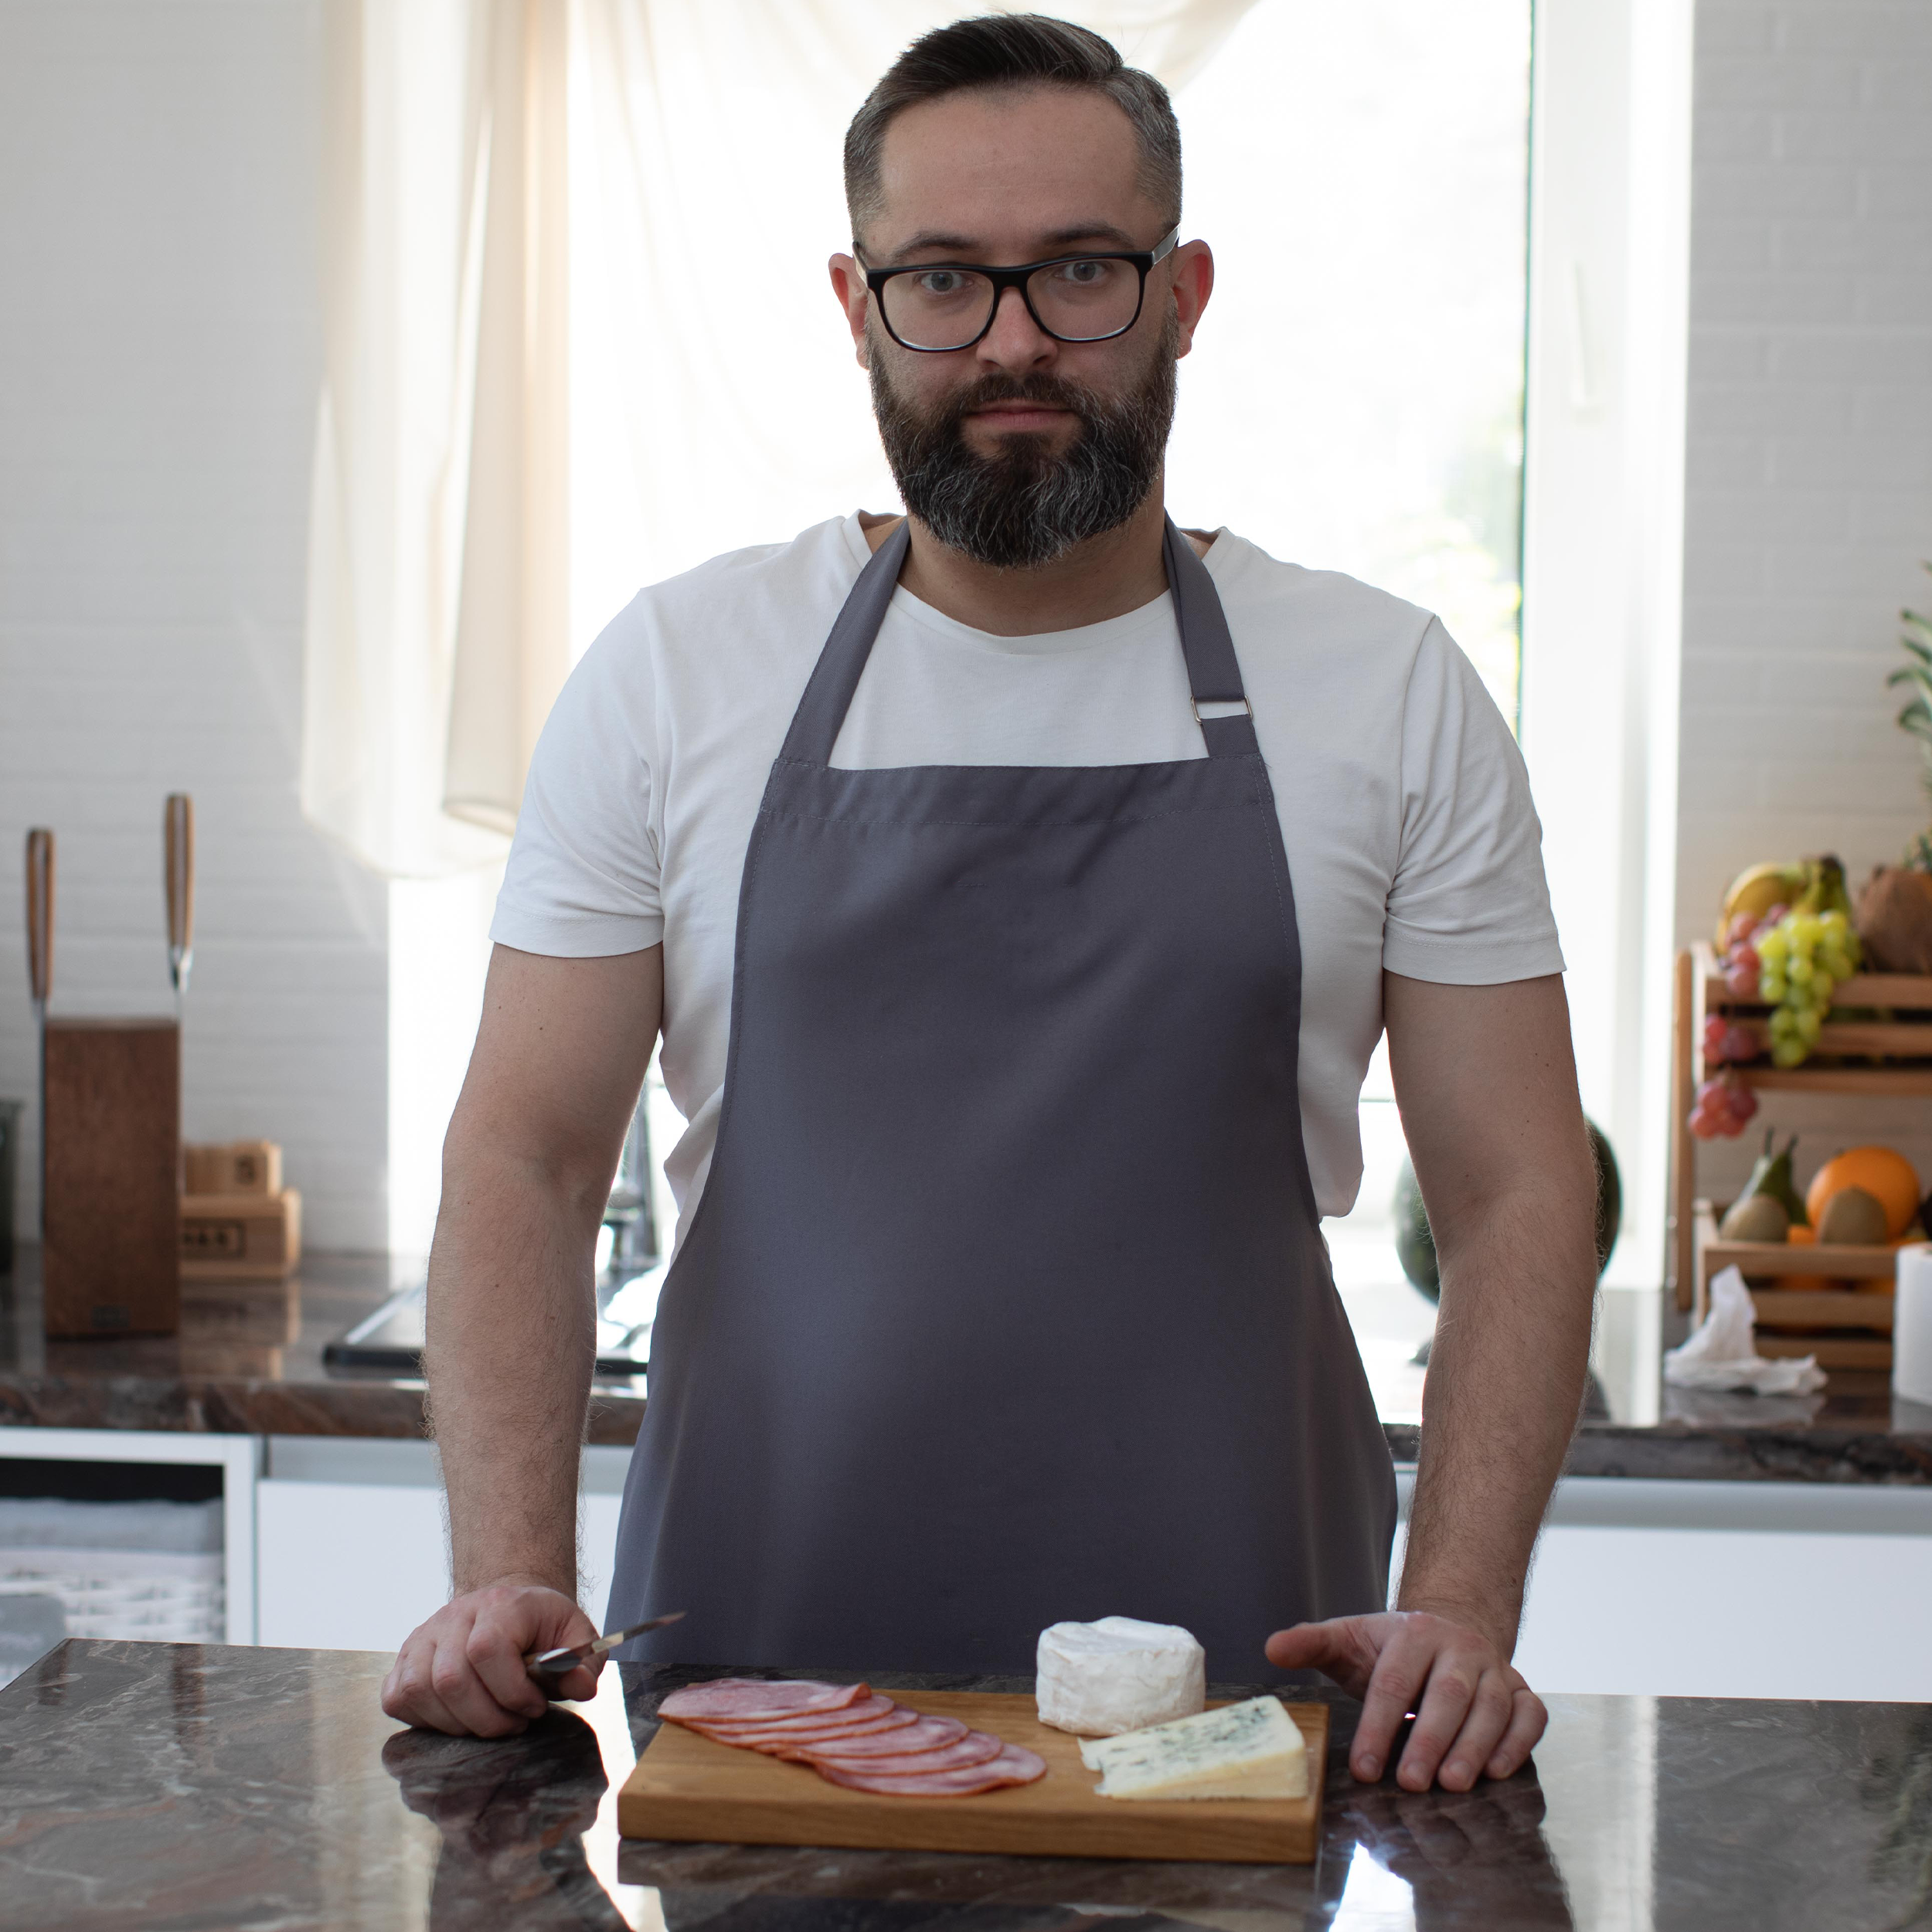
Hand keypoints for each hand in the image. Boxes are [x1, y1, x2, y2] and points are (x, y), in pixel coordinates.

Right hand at [382, 1581, 602, 1736]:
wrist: (506, 1608)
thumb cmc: (541, 1627)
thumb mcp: (575, 1635)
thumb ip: (583, 1663)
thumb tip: (580, 1687)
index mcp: (499, 1604)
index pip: (487, 1649)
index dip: (511, 1691)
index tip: (534, 1706)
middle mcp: (453, 1616)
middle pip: (451, 1679)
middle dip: (487, 1719)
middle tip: (513, 1723)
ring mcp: (423, 1637)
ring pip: (419, 1692)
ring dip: (457, 1724)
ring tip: (488, 1721)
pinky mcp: (403, 1660)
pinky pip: (397, 1699)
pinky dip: (425, 1720)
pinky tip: (457, 1717)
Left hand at [1264, 1609, 1544, 1791]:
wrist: (1449, 1630)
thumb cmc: (1392, 1649)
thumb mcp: (1350, 1640)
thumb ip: (1311, 1644)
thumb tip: (1271, 1648)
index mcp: (1414, 1633)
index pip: (1393, 1682)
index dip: (1377, 1726)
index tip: (1362, 1767)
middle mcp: (1460, 1647)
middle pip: (1447, 1695)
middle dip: (1429, 1741)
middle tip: (1410, 1783)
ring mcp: (1496, 1668)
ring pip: (1491, 1706)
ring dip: (1474, 1748)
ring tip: (1452, 1785)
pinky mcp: (1523, 1690)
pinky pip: (1531, 1714)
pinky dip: (1519, 1741)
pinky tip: (1499, 1771)